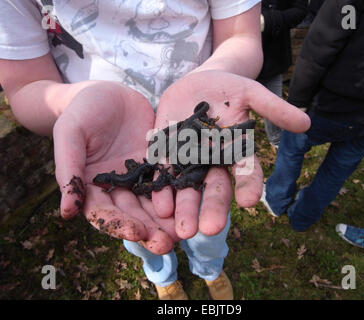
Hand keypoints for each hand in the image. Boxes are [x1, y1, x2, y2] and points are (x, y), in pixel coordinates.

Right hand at [53, 81, 178, 254]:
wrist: (108, 93)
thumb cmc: (82, 112)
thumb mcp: (70, 135)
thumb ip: (70, 170)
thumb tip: (66, 212)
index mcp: (94, 185)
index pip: (105, 212)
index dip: (119, 224)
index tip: (136, 234)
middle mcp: (119, 187)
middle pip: (134, 213)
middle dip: (149, 230)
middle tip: (167, 244)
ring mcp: (141, 176)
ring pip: (155, 203)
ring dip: (168, 220)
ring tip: (184, 234)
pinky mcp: (159, 163)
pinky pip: (171, 180)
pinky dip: (180, 194)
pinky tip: (194, 204)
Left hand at [152, 70, 309, 238]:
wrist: (197, 83)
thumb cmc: (229, 89)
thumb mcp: (252, 93)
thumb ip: (273, 108)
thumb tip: (307, 123)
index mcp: (236, 151)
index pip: (247, 172)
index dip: (249, 185)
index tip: (250, 200)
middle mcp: (213, 162)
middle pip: (214, 188)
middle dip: (213, 208)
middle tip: (210, 230)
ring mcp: (188, 159)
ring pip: (187, 187)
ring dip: (185, 207)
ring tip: (184, 231)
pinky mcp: (166, 153)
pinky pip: (163, 173)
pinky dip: (162, 190)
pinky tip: (161, 207)